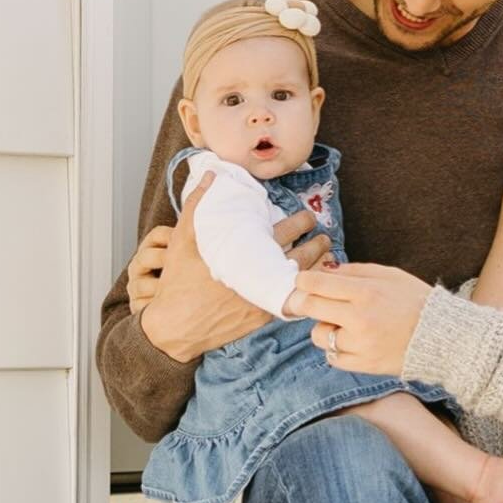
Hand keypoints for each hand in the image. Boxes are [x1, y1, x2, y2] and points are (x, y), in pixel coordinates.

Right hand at [133, 174, 333, 360]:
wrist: (175, 326)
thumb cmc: (178, 282)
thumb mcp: (181, 239)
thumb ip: (198, 205)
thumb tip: (211, 177)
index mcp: (245, 252)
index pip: (284, 232)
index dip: (301, 222)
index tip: (309, 217)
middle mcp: (259, 274)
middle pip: (299, 255)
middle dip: (315, 244)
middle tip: (325, 236)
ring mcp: (263, 298)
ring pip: (300, 279)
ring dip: (316, 267)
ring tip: (328, 258)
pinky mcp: (261, 317)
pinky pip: (291, 301)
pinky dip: (304, 290)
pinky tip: (312, 285)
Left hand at [286, 262, 431, 375]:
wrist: (442, 337)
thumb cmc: (416, 301)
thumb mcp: (390, 275)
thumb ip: (355, 271)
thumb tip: (325, 270)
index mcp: (365, 292)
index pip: (316, 284)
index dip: (302, 281)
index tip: (302, 282)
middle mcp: (359, 319)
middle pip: (309, 308)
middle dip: (302, 302)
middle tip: (304, 301)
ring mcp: (360, 344)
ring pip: (318, 335)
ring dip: (324, 328)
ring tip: (342, 324)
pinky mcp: (363, 365)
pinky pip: (332, 357)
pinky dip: (336, 349)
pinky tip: (351, 341)